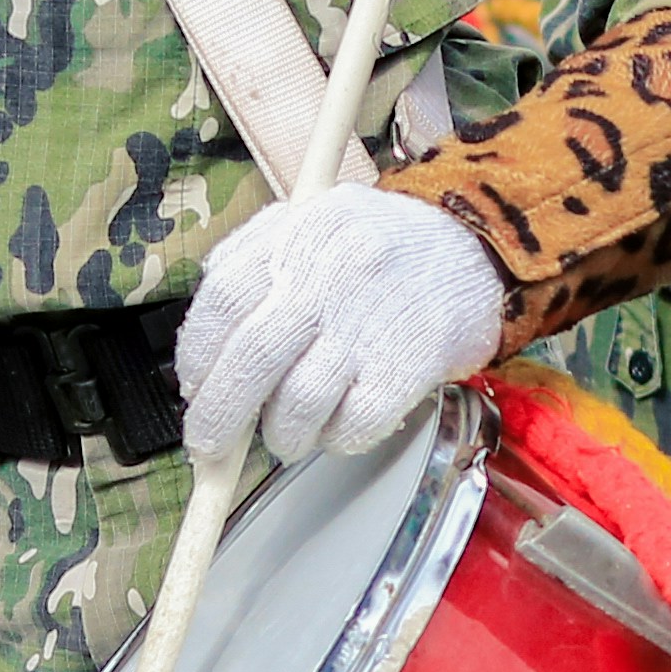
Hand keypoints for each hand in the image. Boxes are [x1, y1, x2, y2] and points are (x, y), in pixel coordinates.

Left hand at [175, 180, 508, 465]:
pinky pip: (352, 426)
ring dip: (282, 436)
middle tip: (211, 449)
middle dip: (219, 419)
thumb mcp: (315, 222)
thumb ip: (255, 260)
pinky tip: (338, 426)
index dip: (196, 356)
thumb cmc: (383, 245)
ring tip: (289, 434)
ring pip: (297, 404)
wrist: (476, 246)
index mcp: (299, 231)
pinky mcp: (409, 363)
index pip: (222, 300)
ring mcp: (371, 321)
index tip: (194, 387)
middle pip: (251, 360)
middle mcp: (331, 274)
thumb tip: (203, 341)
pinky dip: (335, 439)